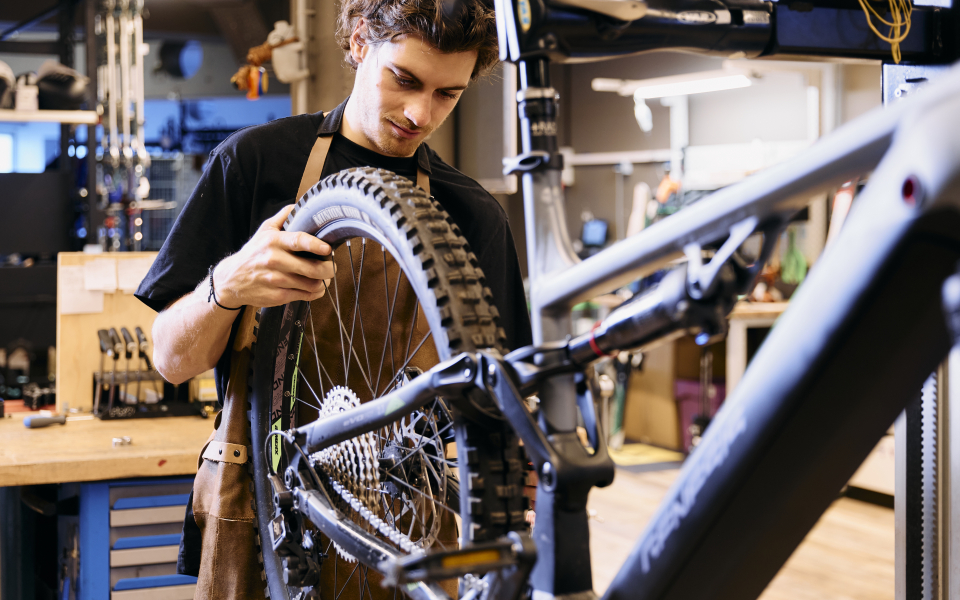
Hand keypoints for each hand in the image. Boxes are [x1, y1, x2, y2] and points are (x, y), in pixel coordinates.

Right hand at [212, 205, 334, 307]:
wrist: (232, 278)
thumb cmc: (253, 253)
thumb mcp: (264, 231)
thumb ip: (283, 217)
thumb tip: (299, 205)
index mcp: (273, 241)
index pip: (298, 241)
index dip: (316, 245)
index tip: (328, 248)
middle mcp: (274, 260)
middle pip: (311, 268)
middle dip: (328, 268)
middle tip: (332, 266)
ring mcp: (276, 280)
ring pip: (311, 284)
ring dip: (323, 281)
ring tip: (324, 277)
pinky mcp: (277, 296)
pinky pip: (305, 296)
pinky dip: (315, 292)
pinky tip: (315, 287)